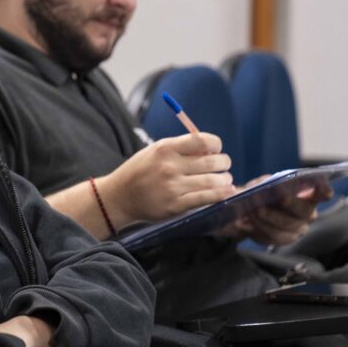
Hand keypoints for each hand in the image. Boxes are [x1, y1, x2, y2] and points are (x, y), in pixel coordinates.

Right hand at [98, 132, 234, 227]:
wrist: (120, 196)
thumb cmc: (141, 170)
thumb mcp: (155, 151)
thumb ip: (180, 149)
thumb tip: (210, 149)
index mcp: (165, 148)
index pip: (202, 141)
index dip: (215, 144)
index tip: (216, 149)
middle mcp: (170, 167)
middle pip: (212, 161)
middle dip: (224, 162)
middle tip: (224, 165)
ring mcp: (173, 187)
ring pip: (213, 181)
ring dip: (225, 180)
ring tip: (225, 180)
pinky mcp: (176, 205)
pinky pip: (206, 198)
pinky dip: (221, 194)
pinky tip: (226, 191)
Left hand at [227, 181, 333, 244]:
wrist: (247, 210)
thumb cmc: (262, 192)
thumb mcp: (263, 182)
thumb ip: (267, 182)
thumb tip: (265, 185)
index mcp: (307, 195)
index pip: (322, 193)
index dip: (324, 191)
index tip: (323, 189)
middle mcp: (307, 214)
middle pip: (304, 211)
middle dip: (291, 204)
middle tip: (280, 198)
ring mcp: (297, 229)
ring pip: (287, 226)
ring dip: (270, 218)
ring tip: (255, 210)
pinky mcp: (283, 239)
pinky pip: (273, 237)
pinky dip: (260, 228)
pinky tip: (248, 222)